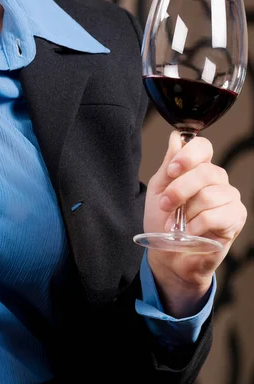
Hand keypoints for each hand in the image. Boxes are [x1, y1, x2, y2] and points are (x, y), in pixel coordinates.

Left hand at [144, 131, 246, 317]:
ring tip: (178, 225)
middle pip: (205, 171)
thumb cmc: (163, 223)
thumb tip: (176, 138)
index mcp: (197, 168)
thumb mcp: (158, 190)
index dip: (188, 155)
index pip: (203, 147)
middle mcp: (216, 180)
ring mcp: (229, 197)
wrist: (170, 256)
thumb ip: (168, 165)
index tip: (172, 171)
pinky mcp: (235, 217)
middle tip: (166, 205)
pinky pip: (216, 215)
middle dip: (179, 190)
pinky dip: (197, 225)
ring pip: (209, 195)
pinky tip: (191, 232)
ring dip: (186, 213)